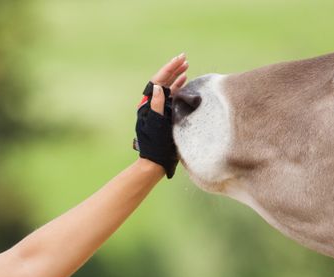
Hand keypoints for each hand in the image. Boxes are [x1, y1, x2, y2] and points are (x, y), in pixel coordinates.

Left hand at [134, 54, 189, 177]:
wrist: (155, 161)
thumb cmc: (155, 145)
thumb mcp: (156, 125)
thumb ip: (157, 106)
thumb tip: (160, 88)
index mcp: (148, 104)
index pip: (158, 80)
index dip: (169, 68)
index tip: (179, 59)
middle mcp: (152, 104)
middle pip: (162, 81)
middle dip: (173, 69)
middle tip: (184, 58)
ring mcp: (158, 109)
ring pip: (167, 87)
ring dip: (176, 76)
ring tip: (186, 66)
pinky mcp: (165, 114)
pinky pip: (171, 96)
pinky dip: (177, 87)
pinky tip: (184, 81)